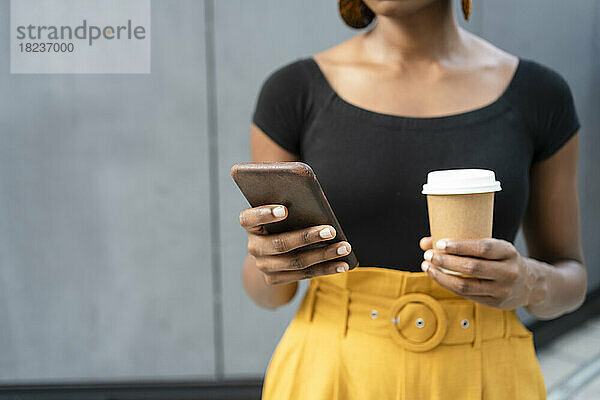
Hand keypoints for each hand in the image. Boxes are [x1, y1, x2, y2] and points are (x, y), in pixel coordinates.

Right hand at [239, 204, 350, 284]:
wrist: (269, 250)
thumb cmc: (281, 220)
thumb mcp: (280, 210)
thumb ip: (291, 204)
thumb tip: (318, 204)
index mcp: (250, 224)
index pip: (249, 218)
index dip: (265, 214)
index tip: (284, 210)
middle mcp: (253, 246)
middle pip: (280, 244)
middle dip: (307, 237)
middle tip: (331, 231)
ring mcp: (263, 265)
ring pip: (296, 262)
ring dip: (323, 255)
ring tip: (344, 248)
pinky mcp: (275, 279)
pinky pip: (303, 275)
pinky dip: (325, 269)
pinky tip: (342, 264)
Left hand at [419, 237, 537, 309]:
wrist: (529, 284)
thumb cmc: (501, 260)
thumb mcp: (491, 247)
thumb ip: (461, 243)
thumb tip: (424, 241)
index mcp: (508, 251)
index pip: (483, 248)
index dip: (459, 246)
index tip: (439, 244)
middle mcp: (509, 271)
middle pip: (472, 268)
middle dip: (445, 262)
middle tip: (429, 255)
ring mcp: (503, 290)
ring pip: (466, 285)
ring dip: (442, 276)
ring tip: (427, 266)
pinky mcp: (496, 303)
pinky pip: (467, 295)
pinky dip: (448, 285)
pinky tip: (438, 277)